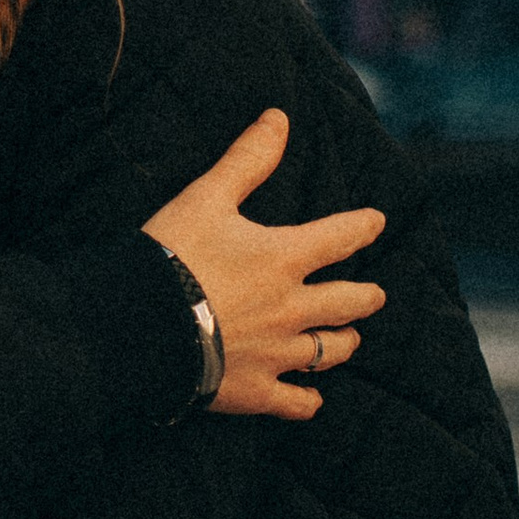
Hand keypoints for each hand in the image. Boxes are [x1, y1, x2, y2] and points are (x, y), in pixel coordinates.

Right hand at [142, 108, 385, 420]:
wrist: (141, 326)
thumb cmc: (172, 256)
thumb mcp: (207, 198)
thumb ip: (247, 159)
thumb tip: (279, 116)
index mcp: (284, 258)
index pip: (339, 237)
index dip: (362, 227)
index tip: (376, 222)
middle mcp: (292, 308)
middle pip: (347, 303)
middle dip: (365, 296)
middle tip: (375, 294)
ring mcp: (276, 354)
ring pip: (329, 352)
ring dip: (343, 343)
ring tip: (350, 340)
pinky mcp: (254, 391)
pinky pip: (294, 402)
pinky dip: (307, 402)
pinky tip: (313, 401)